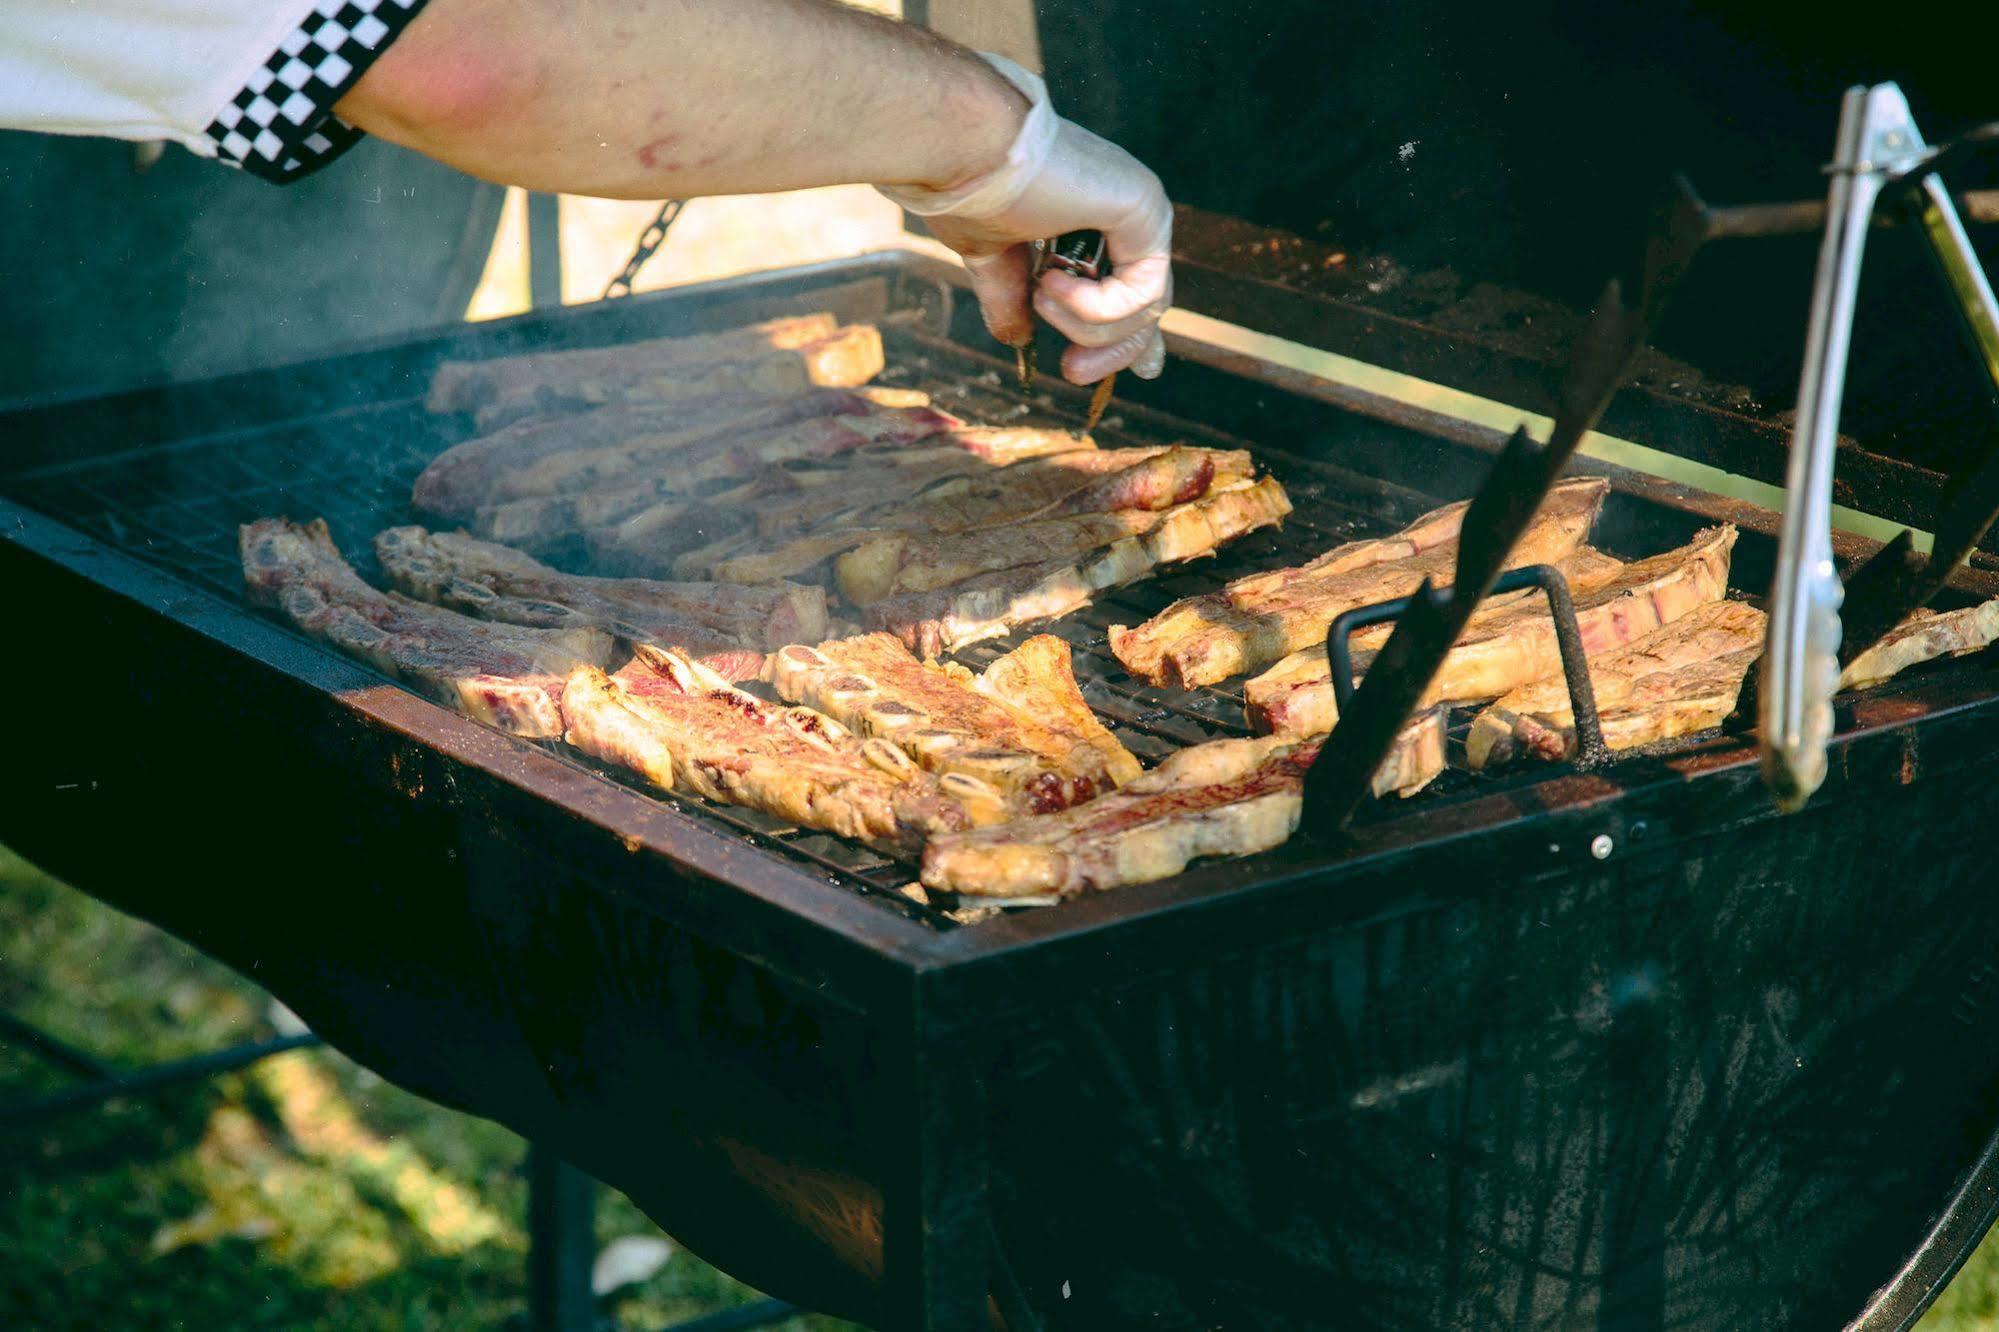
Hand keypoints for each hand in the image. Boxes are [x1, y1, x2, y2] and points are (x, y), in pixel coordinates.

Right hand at [880, 55, 1172, 383]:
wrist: (962, 150)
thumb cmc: (966, 189)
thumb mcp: (990, 258)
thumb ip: (1013, 297)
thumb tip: (1018, 339)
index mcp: (1092, 217)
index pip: (1132, 287)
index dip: (1128, 336)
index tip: (1115, 372)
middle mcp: (1123, 210)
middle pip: (1147, 307)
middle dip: (1112, 350)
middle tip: (1073, 371)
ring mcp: (1140, 207)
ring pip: (1146, 308)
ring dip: (1087, 323)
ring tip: (1041, 294)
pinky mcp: (1146, 208)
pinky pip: (1144, 293)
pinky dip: (1096, 307)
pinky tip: (1053, 283)